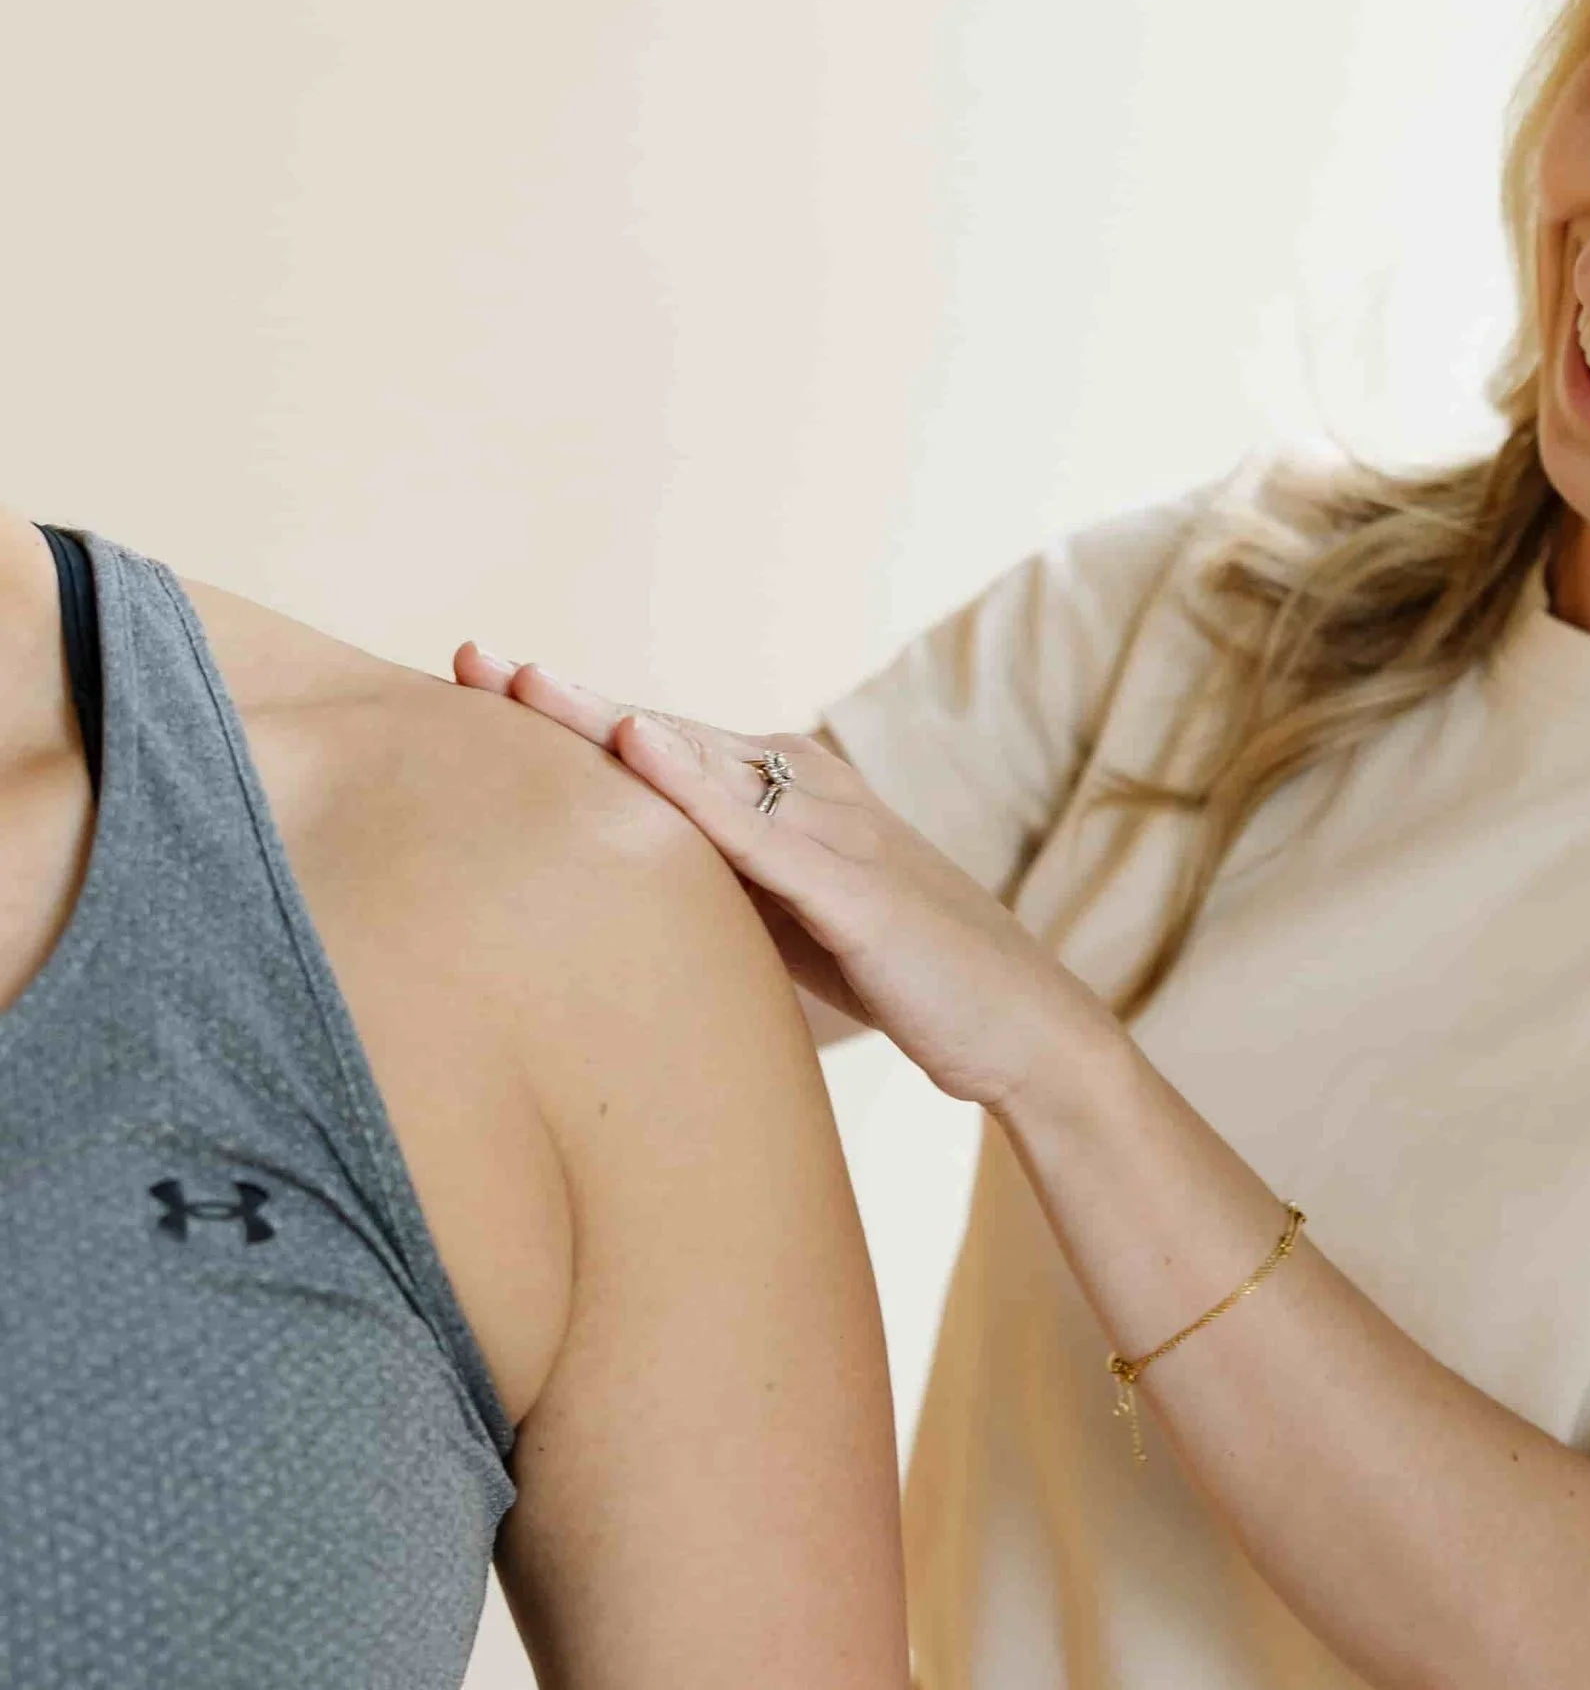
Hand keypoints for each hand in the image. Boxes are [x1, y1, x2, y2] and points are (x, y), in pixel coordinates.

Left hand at [452, 645, 1112, 1114]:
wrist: (1021, 1028)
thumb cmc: (903, 978)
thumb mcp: (786, 925)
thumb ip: (716, 891)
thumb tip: (614, 895)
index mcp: (787, 795)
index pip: (659, 746)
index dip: (570, 716)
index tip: (478, 683)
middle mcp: (808, 791)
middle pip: (665, 737)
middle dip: (564, 701)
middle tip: (469, 661)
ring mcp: (836, 831)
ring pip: (702, 767)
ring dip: (608, 723)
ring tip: (523, 686)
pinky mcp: (859, 889)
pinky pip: (763, 834)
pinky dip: (695, 788)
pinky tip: (633, 749)